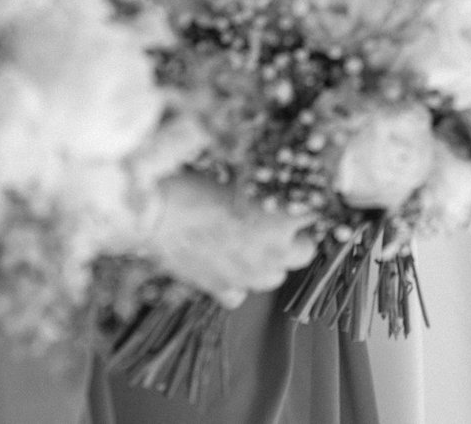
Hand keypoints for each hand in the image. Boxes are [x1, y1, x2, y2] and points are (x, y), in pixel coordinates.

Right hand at [148, 176, 314, 301]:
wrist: (153, 213)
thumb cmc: (194, 186)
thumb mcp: (240, 176)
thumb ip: (266, 189)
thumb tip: (280, 183)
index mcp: (282, 220)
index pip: (316, 212)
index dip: (310, 202)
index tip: (304, 196)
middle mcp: (271, 253)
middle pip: (304, 251)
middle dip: (296, 235)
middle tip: (281, 219)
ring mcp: (246, 276)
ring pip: (275, 277)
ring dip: (271, 260)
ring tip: (255, 241)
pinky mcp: (219, 289)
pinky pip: (239, 294)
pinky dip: (238, 282)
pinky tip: (228, 264)